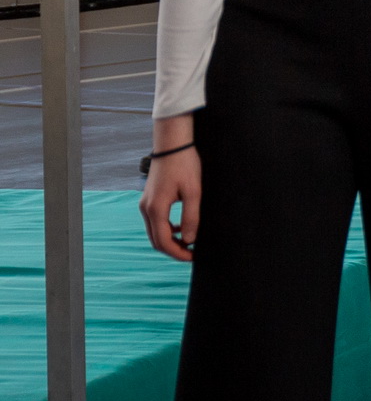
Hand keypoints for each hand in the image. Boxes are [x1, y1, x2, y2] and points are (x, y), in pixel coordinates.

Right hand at [139, 117, 199, 260]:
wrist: (173, 143)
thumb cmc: (185, 164)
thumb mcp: (193, 191)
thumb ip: (191, 217)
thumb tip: (190, 240)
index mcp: (156, 208)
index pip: (163, 242)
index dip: (178, 253)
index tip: (194, 257)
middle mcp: (146, 208)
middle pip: (156, 240)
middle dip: (173, 250)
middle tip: (193, 254)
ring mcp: (145, 203)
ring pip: (155, 231)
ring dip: (170, 240)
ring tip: (190, 242)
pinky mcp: (150, 198)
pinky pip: (156, 221)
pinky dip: (167, 229)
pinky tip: (182, 227)